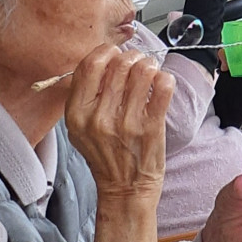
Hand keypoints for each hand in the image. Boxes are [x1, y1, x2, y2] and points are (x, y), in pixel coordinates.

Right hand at [65, 45, 173, 201]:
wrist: (125, 189)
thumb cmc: (105, 154)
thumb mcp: (80, 127)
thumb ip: (85, 95)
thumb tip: (104, 59)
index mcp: (77, 114)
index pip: (89, 65)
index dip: (106, 52)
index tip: (114, 55)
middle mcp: (98, 118)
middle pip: (118, 64)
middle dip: (132, 57)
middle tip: (138, 63)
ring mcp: (126, 123)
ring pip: (142, 70)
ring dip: (150, 65)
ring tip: (150, 72)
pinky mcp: (151, 128)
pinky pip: (162, 87)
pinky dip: (165, 78)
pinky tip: (161, 84)